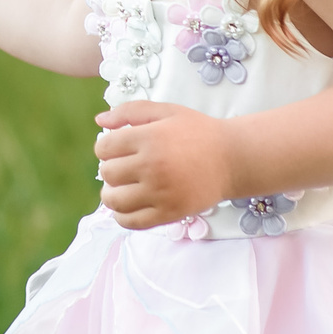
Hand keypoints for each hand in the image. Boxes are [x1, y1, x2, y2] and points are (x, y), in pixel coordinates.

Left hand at [94, 99, 235, 228]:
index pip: (104, 148)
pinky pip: (132, 222)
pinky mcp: (169, 213)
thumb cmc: (198, 132)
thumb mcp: (166, 111)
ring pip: (114, 200)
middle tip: (123, 167)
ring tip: (122, 187)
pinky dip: (122, 216)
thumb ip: (130, 111)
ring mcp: (160, 193)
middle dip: (110, 169)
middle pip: (107, 174)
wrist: (233, 159)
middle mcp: (152, 167)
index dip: (106, 148)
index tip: (117, 149)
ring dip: (111, 194)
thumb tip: (99, 121)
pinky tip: (128, 205)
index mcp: (149, 138)